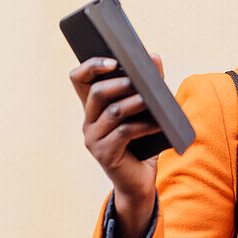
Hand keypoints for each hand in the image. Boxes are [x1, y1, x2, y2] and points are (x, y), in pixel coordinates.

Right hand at [69, 54, 164, 206]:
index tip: (113, 59)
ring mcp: (93, 138)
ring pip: (112, 112)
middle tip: (140, 78)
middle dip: (120, 82)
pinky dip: (143, 126)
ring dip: (135, 102)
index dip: (91, 66)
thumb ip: (149, 84)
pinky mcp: (105, 154)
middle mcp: (88, 121)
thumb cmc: (142, 142)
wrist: (139, 181)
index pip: (79, 78)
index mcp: (93, 107)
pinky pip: (124, 133)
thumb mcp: (146, 111)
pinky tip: (158, 123)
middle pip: (97, 92)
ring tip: (153, 98)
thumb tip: (154, 56)